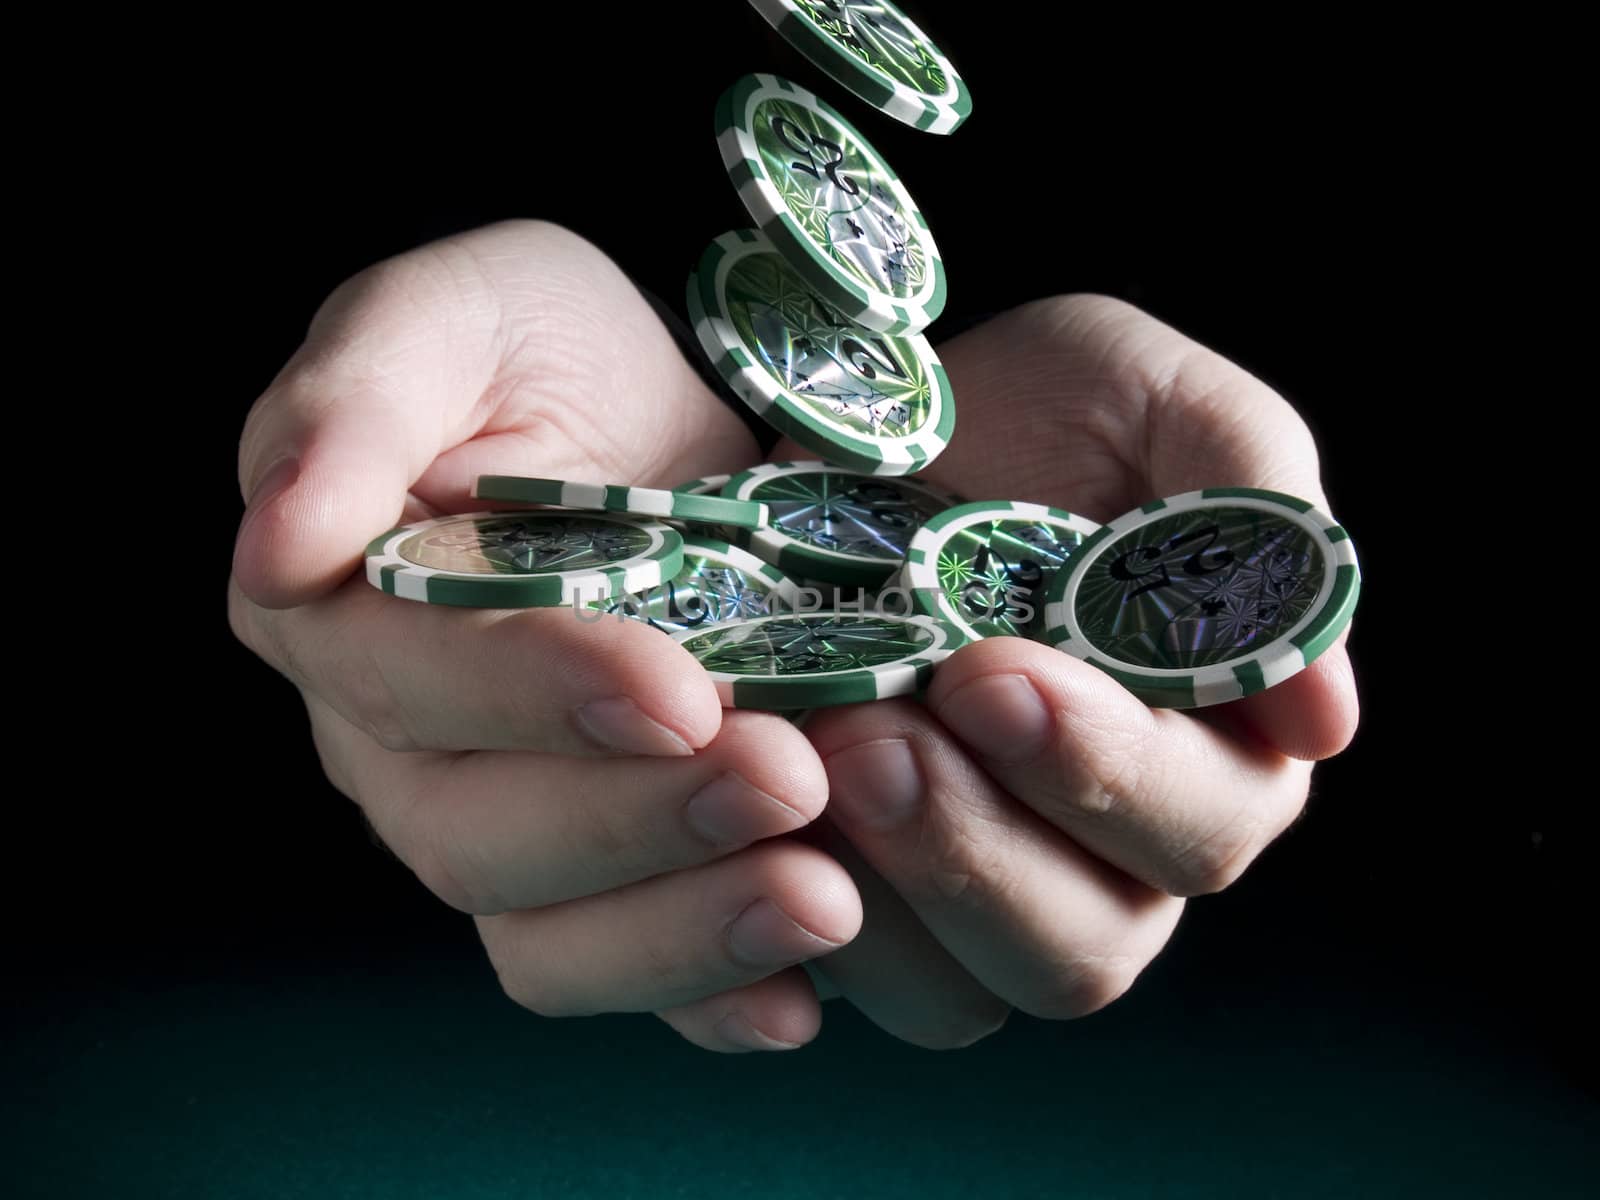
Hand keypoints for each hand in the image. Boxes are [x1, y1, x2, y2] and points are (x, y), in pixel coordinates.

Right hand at [229, 221, 862, 1051]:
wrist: (661, 416)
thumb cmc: (544, 352)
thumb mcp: (456, 314)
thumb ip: (356, 398)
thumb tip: (277, 541)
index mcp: (338, 610)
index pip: (407, 680)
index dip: (532, 696)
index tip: (678, 691)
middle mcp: (398, 743)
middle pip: (474, 835)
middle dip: (632, 822)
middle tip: (788, 778)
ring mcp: (496, 818)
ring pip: (541, 935)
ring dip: (680, 931)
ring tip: (826, 899)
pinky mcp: (598, 869)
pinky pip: (622, 967)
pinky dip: (706, 998)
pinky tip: (799, 1001)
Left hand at [653, 295, 1359, 1048]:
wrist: (855, 434)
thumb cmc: (1029, 410)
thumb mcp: (1147, 394)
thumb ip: (1251, 507)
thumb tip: (1323, 718)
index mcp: (1210, 747)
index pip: (1202, 824)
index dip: (1105, 772)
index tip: (991, 673)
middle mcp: (1108, 851)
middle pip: (1086, 946)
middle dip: (976, 848)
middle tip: (878, 734)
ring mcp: (980, 890)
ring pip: (967, 994)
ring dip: (887, 891)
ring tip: (818, 752)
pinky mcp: (866, 901)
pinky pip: (842, 976)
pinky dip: (789, 920)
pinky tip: (755, 817)